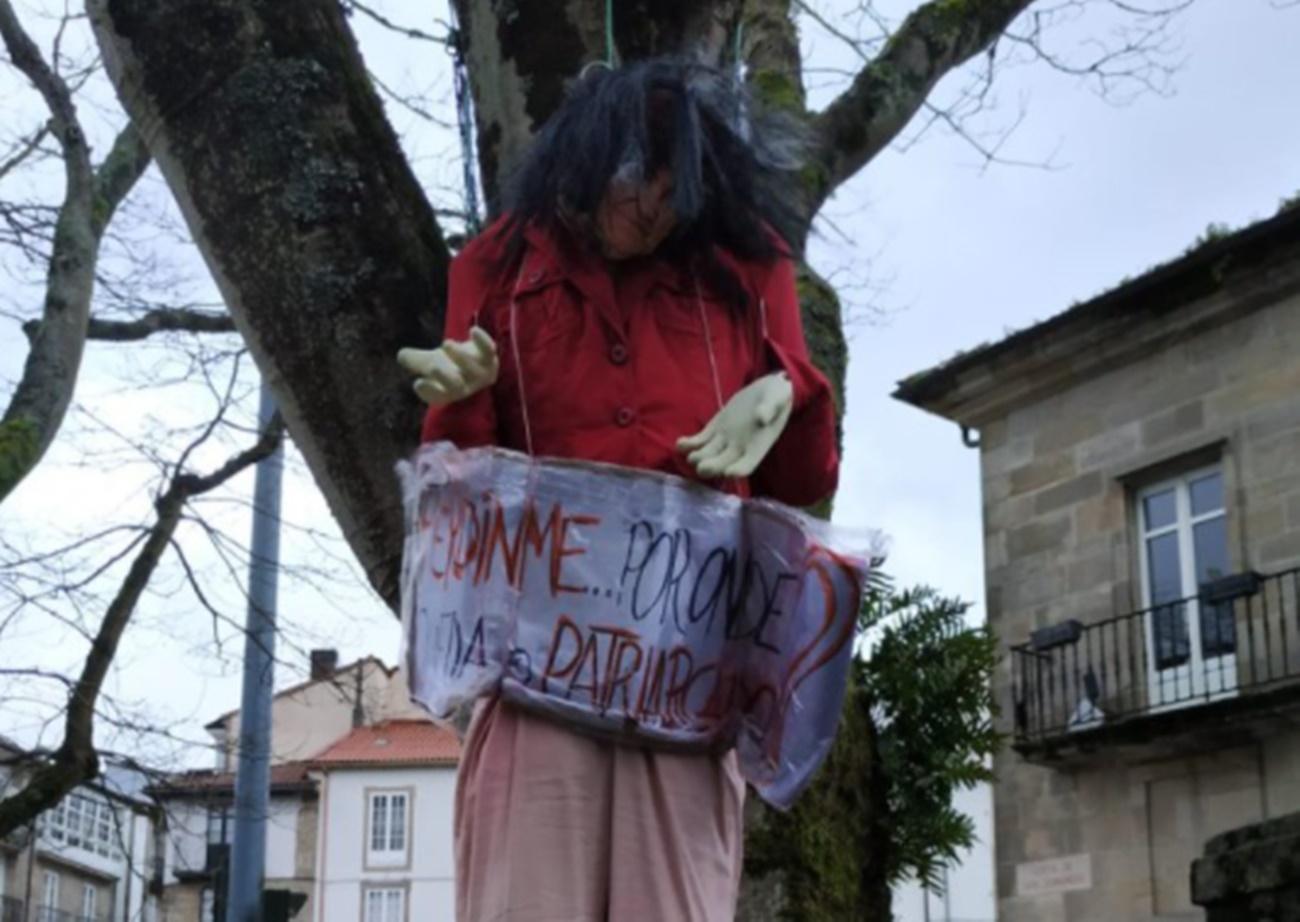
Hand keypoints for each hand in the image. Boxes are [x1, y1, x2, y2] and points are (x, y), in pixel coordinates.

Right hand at [397, 326, 498, 406]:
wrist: (477, 361)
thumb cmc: (448, 365)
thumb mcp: (429, 362)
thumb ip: (414, 360)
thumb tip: (401, 355)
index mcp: (447, 393)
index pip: (437, 397)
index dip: (428, 392)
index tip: (418, 383)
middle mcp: (465, 387)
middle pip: (456, 388)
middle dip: (445, 378)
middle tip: (432, 367)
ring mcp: (479, 374)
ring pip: (472, 370)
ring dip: (460, 357)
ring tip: (446, 344)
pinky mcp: (490, 358)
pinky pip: (489, 351)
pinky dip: (482, 341)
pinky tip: (472, 330)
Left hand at [677, 372, 793, 478]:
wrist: (768, 390)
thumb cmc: (778, 396)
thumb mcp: (778, 398)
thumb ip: (770, 408)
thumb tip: (763, 417)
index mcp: (758, 446)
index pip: (748, 465)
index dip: (739, 470)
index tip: (729, 472)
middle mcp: (740, 448)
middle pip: (724, 463)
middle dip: (713, 467)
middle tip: (702, 467)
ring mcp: (725, 440)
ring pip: (709, 455)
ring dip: (699, 457)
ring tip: (691, 455)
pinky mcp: (714, 430)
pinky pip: (700, 441)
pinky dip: (690, 444)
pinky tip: (680, 444)